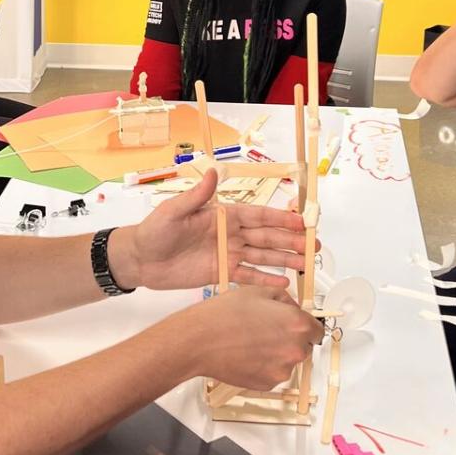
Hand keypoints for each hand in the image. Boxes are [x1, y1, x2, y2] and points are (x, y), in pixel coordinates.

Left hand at [111, 169, 310, 292]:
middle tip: (314, 245)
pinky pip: (248, 276)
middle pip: (267, 237)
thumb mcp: (174, 211)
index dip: (281, 218)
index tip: (302, 221)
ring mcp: (227, 254)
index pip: (258, 216)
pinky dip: (265, 278)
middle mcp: (230, 234)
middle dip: (291, 240)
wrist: (141, 259)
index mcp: (223, 215)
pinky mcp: (221, 273)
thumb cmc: (155, 230)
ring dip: (284, 259)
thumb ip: (196, 196)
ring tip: (306, 264)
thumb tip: (212, 172)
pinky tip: (284, 282)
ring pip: (262, 256)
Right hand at [185, 289, 323, 391]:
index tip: (298, 325)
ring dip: (277, 353)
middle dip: (291, 338)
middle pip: (305, 346)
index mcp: (297, 324)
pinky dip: (265, 366)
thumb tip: (292, 305)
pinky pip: (273, 373)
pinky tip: (248, 354)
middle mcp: (294, 349)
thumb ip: (284, 298)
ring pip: (288, 361)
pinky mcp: (268, 384)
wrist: (201, 341)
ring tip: (253, 342)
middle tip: (268, 331)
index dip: (306, 325)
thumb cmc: (225, 315)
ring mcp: (282, 370)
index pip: (318, 329)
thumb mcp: (258, 291)